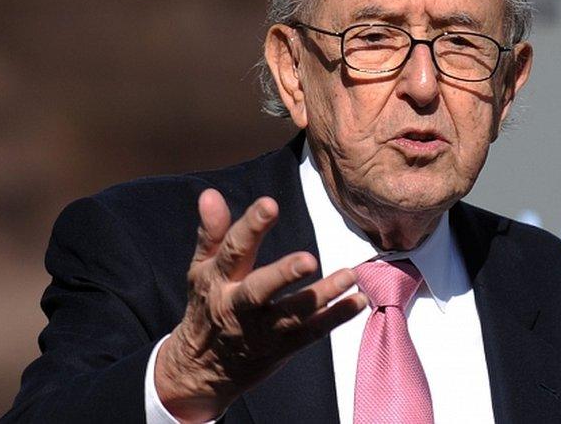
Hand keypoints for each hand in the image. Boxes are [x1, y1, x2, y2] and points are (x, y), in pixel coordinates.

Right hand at [154, 188, 366, 421]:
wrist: (202, 368)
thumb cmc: (208, 304)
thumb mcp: (202, 268)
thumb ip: (212, 231)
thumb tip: (210, 193)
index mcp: (218, 280)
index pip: (234, 250)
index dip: (251, 227)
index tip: (270, 204)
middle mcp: (238, 306)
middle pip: (260, 290)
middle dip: (283, 275)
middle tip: (309, 259)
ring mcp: (262, 331)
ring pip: (293, 314)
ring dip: (322, 295)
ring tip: (349, 275)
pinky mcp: (282, 348)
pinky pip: (311, 333)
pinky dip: (336, 318)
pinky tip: (358, 301)